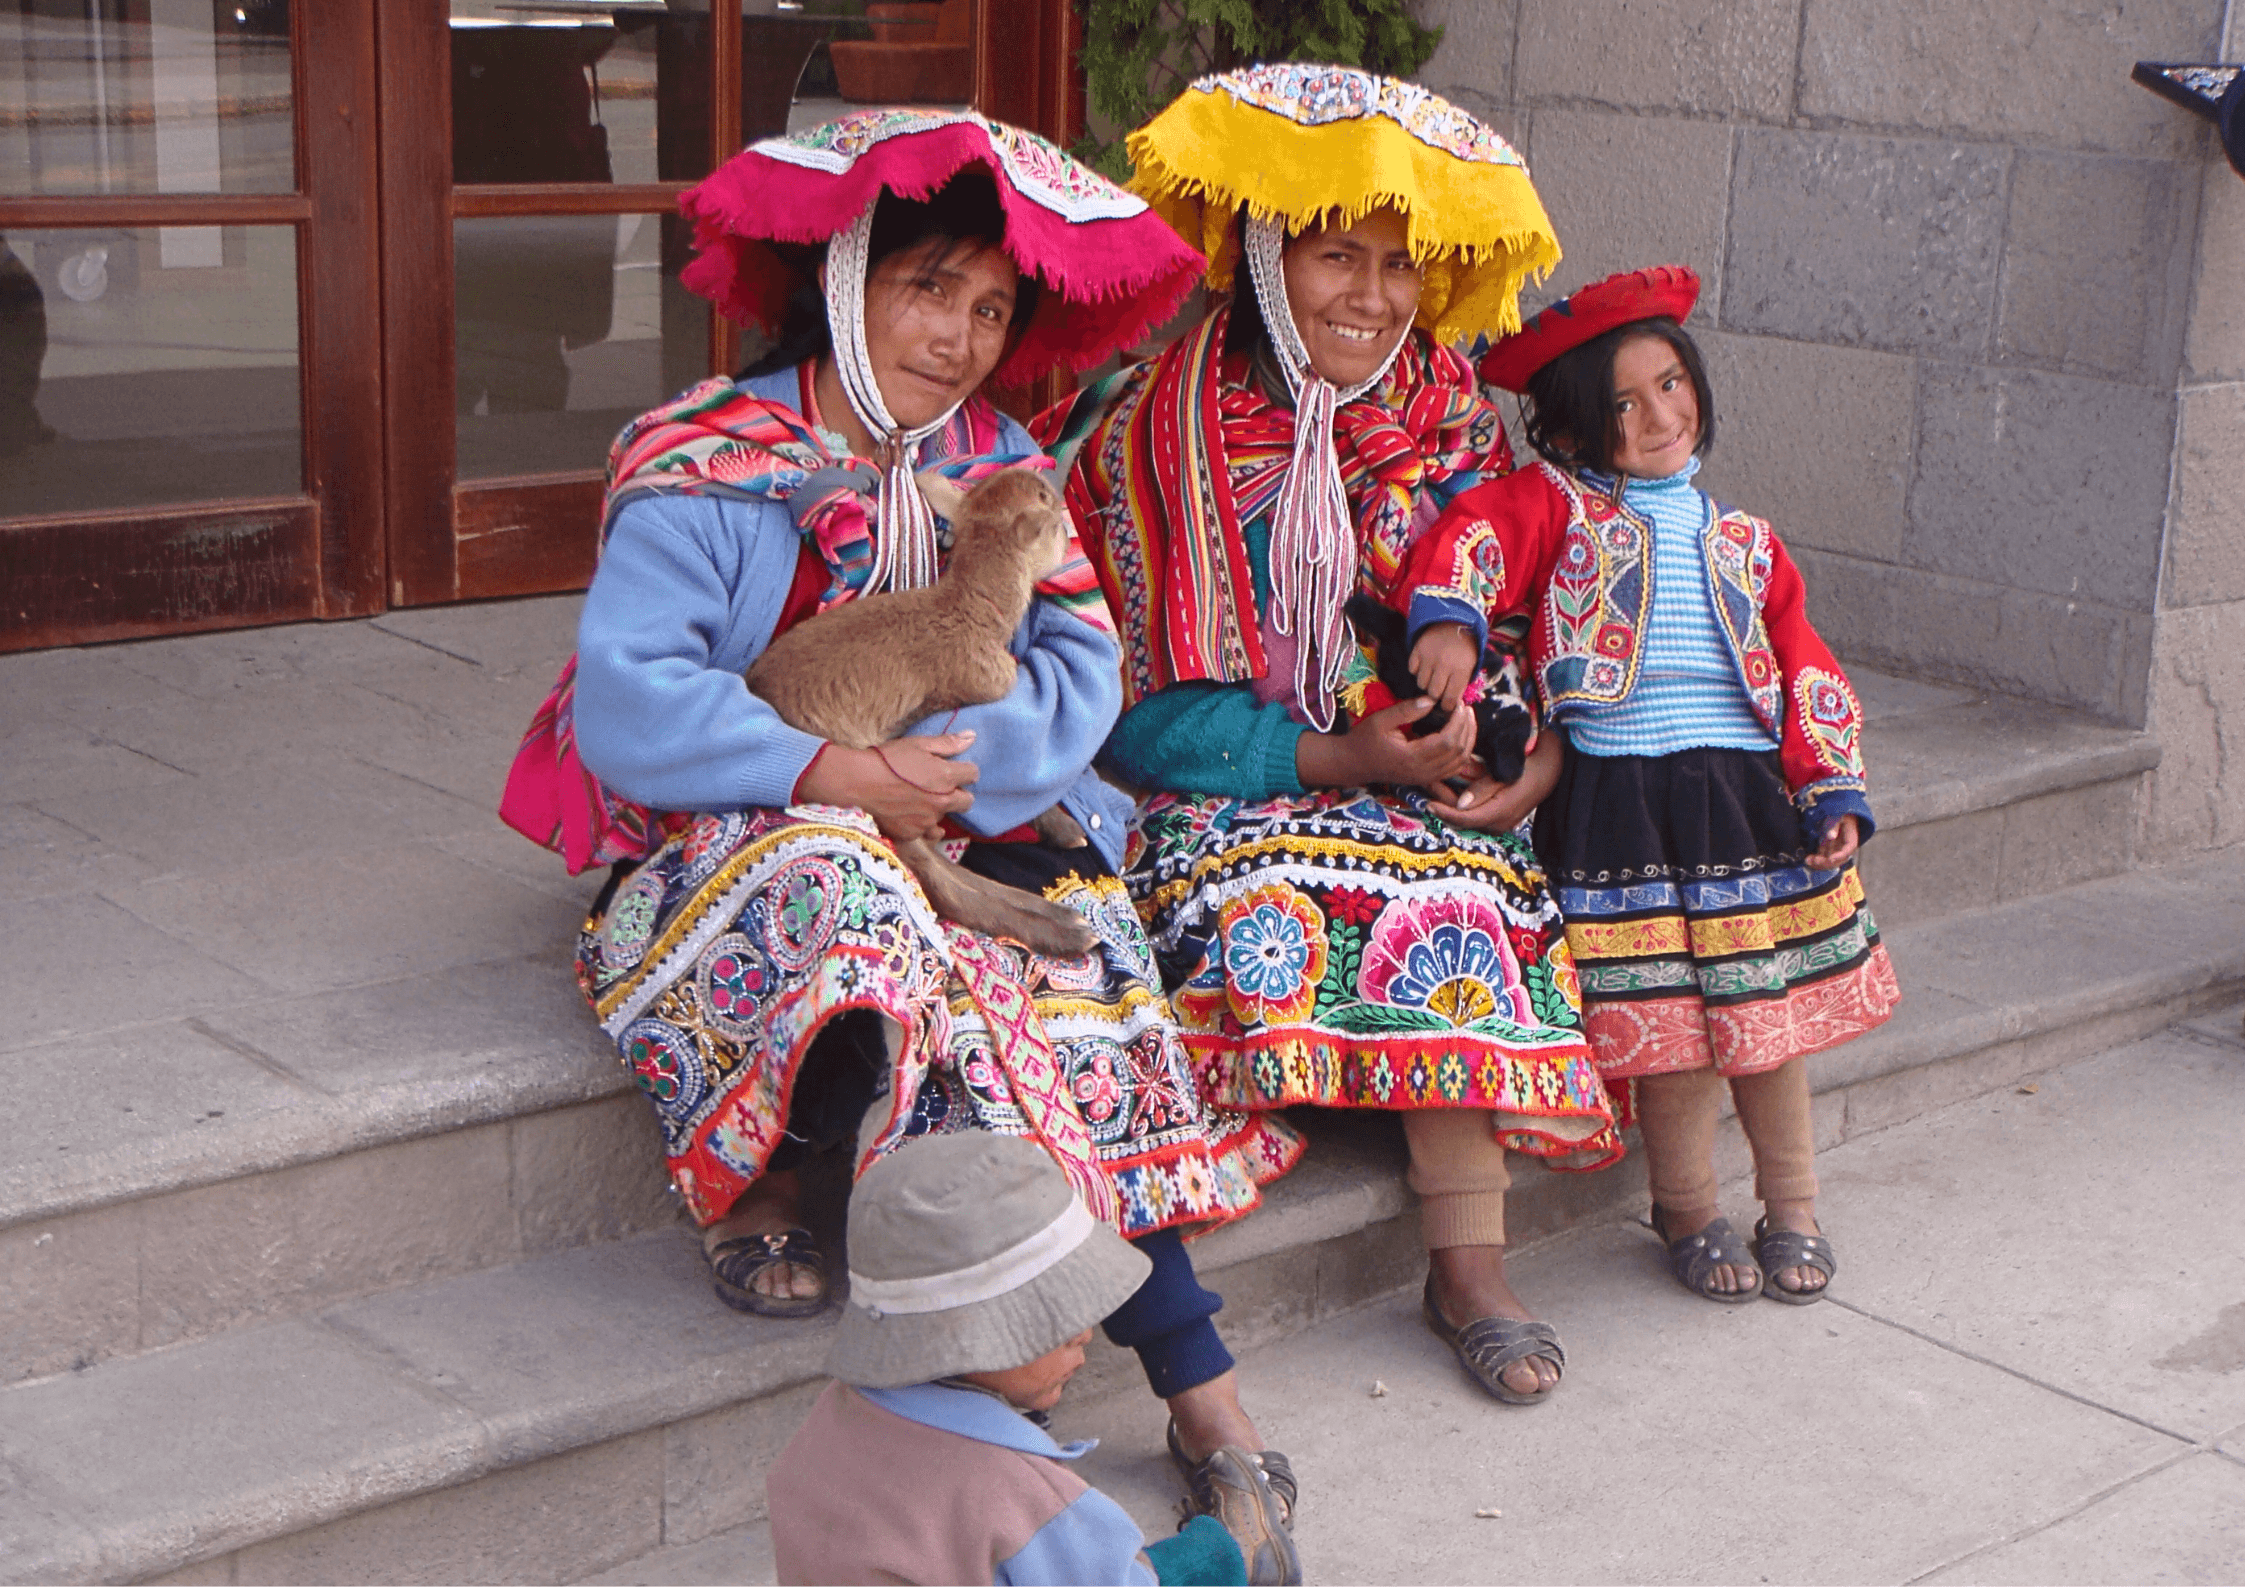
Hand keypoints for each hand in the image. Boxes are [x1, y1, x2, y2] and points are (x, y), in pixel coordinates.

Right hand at [796, 731, 977, 840]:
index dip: (965, 770)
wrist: (856, 784)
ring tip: (921, 801)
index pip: (973, 775)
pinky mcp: (911, 834)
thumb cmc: (886, 760)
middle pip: (967, 802)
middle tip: (940, 787)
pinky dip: (923, 826)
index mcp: (946, 777)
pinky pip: (926, 833)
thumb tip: (972, 737)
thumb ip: (947, 743)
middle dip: (959, 793)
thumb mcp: (917, 744)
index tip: (954, 768)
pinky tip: (912, 816)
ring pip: (945, 819)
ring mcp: (927, 821)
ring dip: (939, 811)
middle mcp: (942, 802)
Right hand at [1297, 697, 1475, 790]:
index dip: (1458, 722)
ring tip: (1466, 719)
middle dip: (1466, 727)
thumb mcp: (1381, 720)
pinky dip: (1463, 753)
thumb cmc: (1364, 739)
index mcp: (1411, 757)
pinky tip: (1462, 736)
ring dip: (1468, 739)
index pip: (1447, 741)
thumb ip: (1406, 710)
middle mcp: (1422, 771)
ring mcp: (1425, 777)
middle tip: (1465, 708)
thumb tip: (1432, 699)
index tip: (1458, 704)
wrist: (1353, 763)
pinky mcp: (1426, 778)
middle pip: (1458, 751)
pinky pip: (1453, 769)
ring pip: (1460, 762)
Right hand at [1408, 621, 1479, 711]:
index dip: (1448, 706)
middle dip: (1436, 695)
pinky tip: (1425, 665)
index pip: (1451, 698)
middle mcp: (1444, 664)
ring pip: (1421, 683)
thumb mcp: (1470, 665)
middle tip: (1439, 690)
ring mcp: (1429, 657)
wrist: (1454, 620)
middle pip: (1433, 693)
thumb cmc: (1464, 647)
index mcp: (1461, 669)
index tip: (1446, 705)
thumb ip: (1461, 684)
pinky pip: (1412, 669)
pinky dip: (1417, 670)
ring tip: (1433, 675)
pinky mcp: (1417, 650)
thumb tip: (1452, 703)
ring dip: (1426, 682)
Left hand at [1425, 727, 1563, 830]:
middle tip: (1424, 786)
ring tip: (1431, 785)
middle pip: (1462, 817)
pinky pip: (1474, 812)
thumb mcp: (1507, 774)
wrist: (1554, 768)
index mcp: (1500, 813)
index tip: (1426, 804)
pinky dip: (1459, 802)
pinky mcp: (1499, 815)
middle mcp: (1498, 822)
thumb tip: (1460, 804)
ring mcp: (1499, 821)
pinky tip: (1447, 789)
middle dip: (1441, 802)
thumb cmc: (1531, 766)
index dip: (1444, 812)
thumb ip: (1483, 788)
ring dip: (1448, 801)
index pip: (1465, 818)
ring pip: (1466, 815)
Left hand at [1804, 813, 1860, 870]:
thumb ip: (1834, 825)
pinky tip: (1808, 859)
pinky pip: (1823, 858)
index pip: (1847, 850)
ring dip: (1820, 863)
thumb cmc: (1840, 816)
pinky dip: (1816, 860)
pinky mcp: (1828, 850)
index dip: (1839, 856)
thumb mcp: (1838, 817)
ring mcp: (1836, 850)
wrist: (1840, 816)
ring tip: (1809, 861)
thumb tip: (1831, 836)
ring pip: (1830, 861)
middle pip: (1838, 860)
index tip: (1830, 859)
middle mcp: (1845, 848)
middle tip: (1816, 861)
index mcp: (1851, 840)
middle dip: (1827, 862)